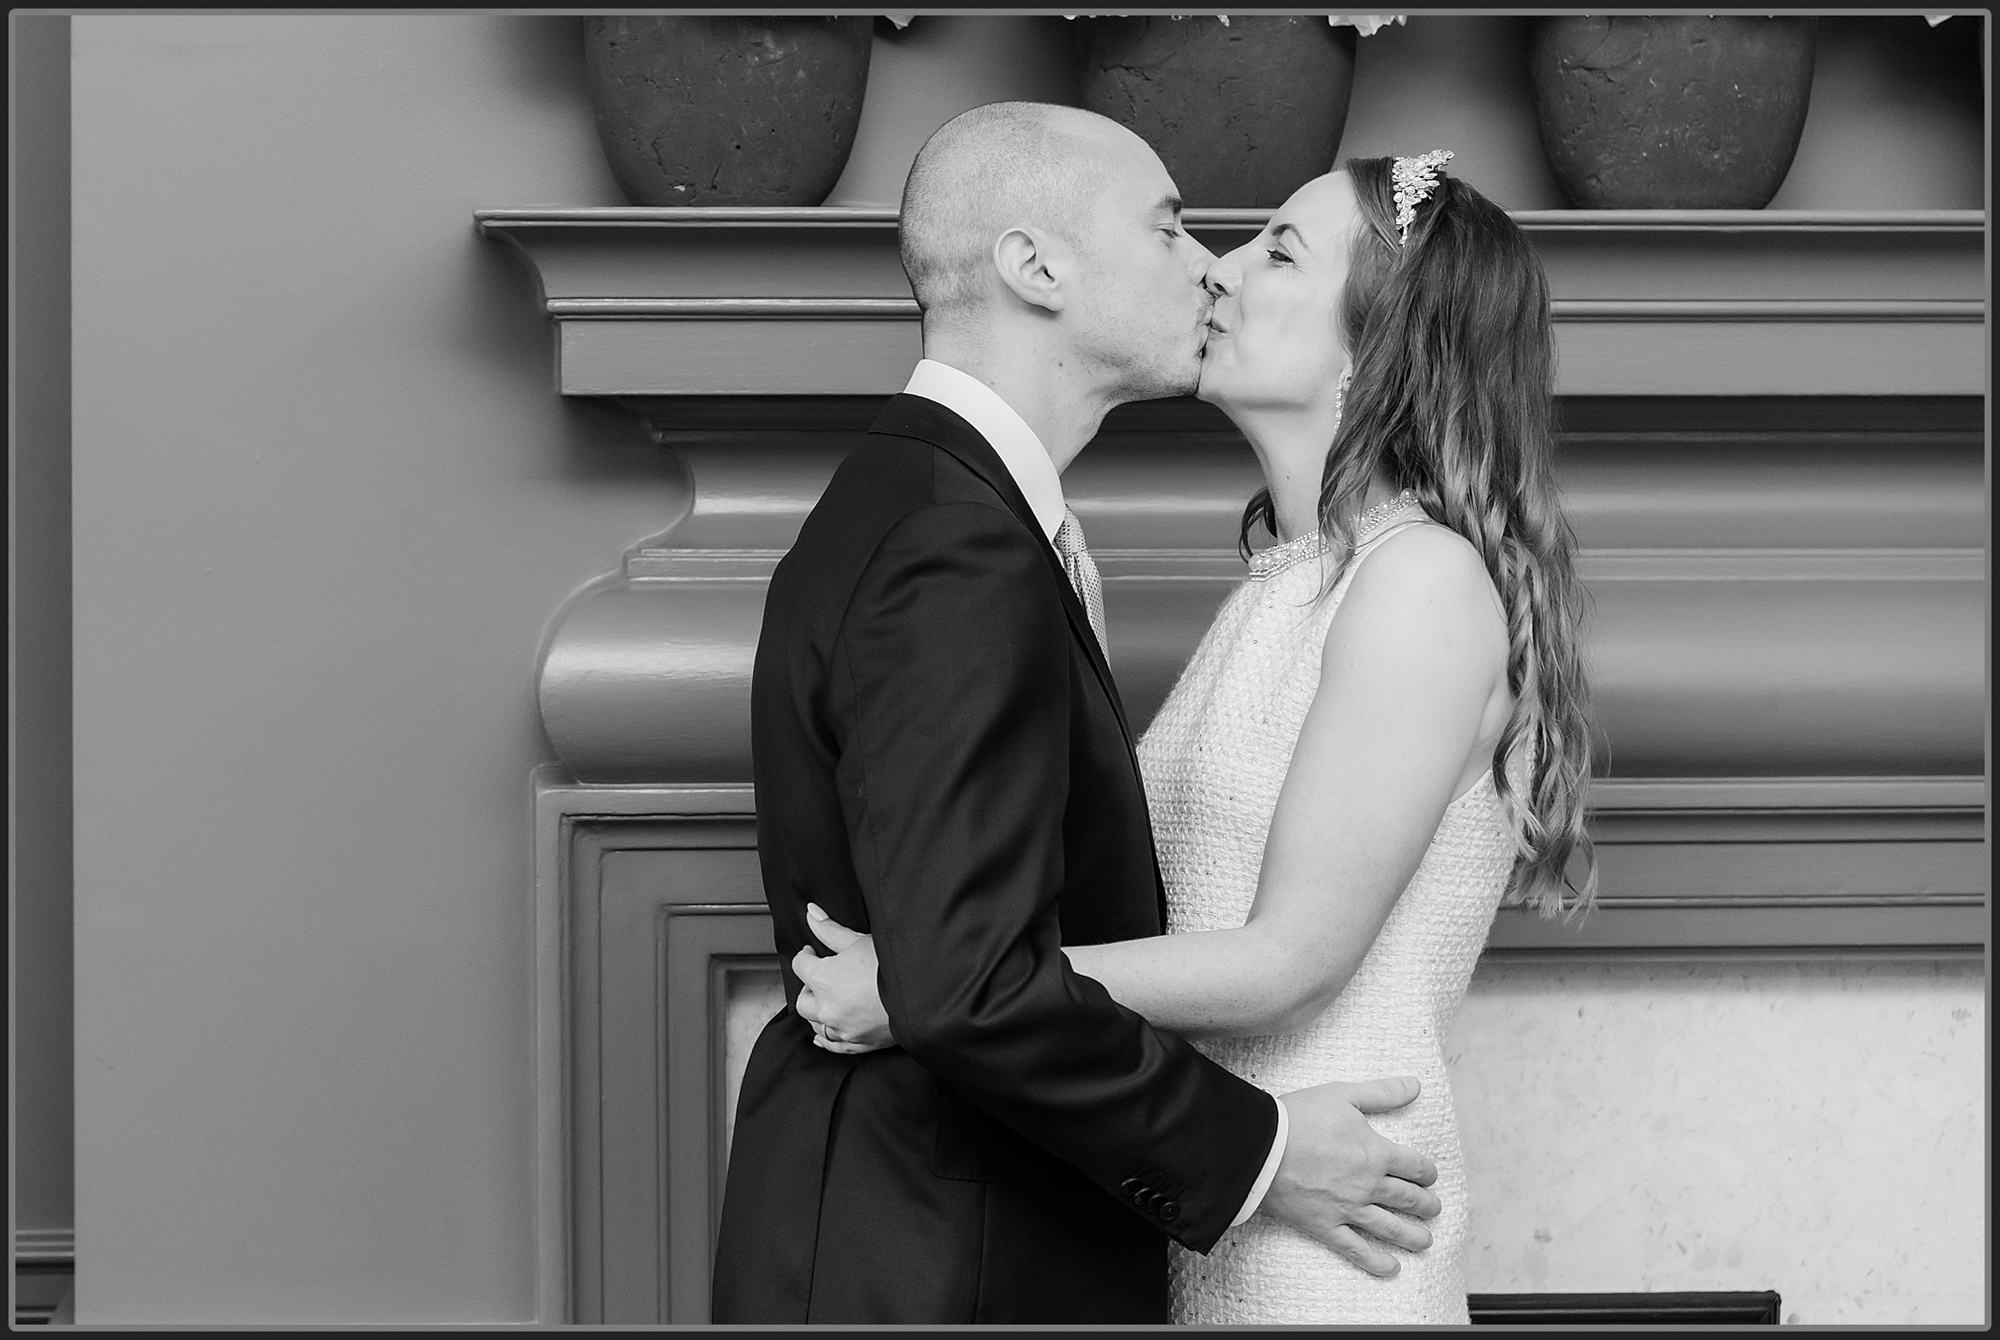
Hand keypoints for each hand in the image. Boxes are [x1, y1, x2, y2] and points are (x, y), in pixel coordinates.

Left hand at [792, 904, 897, 1055]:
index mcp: (824, 979)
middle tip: (821, 976)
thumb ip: (830, 930)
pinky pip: (831, 1044)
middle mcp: (827, 1007)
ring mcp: (841, 1029)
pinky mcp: (856, 1043)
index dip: (806, 955)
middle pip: (803, 999)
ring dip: (817, 1011)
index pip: (801, 965)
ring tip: (828, 1000)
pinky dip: (825, 1038)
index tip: (812, 952)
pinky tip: (823, 1034)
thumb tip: (812, 913)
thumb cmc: (895, 966)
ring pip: (814, 1023)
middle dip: (809, 986)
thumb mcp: (860, 941)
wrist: (924, 993)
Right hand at [1260, 1077, 1441, 1277]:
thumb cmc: (1300, 1117)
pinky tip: (1391, 1268)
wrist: (1262, 1147)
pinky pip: (1356, 1249)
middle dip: (1425, 1204)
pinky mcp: (1325, 1226)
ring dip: (1412, 1236)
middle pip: (1407, 1198)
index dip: (1427, 1172)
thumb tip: (1415, 1085)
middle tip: (1433, 1209)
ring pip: (1390, 1228)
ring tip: (1425, 1241)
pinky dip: (1376, 1262)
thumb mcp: (1343, 1094)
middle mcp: (1369, 1185)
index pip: (1415, 1166)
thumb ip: (1381, 1092)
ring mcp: (1348, 1209)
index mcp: (1376, 1153)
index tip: (1430, 1176)